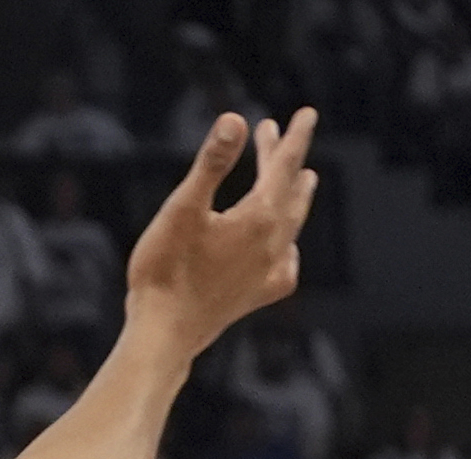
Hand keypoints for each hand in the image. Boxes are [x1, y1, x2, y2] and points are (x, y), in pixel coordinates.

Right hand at [123, 109, 319, 354]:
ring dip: (296, 198)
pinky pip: (286, 264)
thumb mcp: (182, 209)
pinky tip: (286, 248)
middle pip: (289, 191)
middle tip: (283, 136)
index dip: (295, 137)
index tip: (308, 113)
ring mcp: (268, 272)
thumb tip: (235, 119)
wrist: (163, 334)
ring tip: (306, 180)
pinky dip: (289, 246)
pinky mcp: (257, 296)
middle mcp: (273, 244)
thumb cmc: (165, 271)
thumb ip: (212, 163)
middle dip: (287, 161)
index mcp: (258, 217)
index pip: (284, 166)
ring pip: (292, 225)